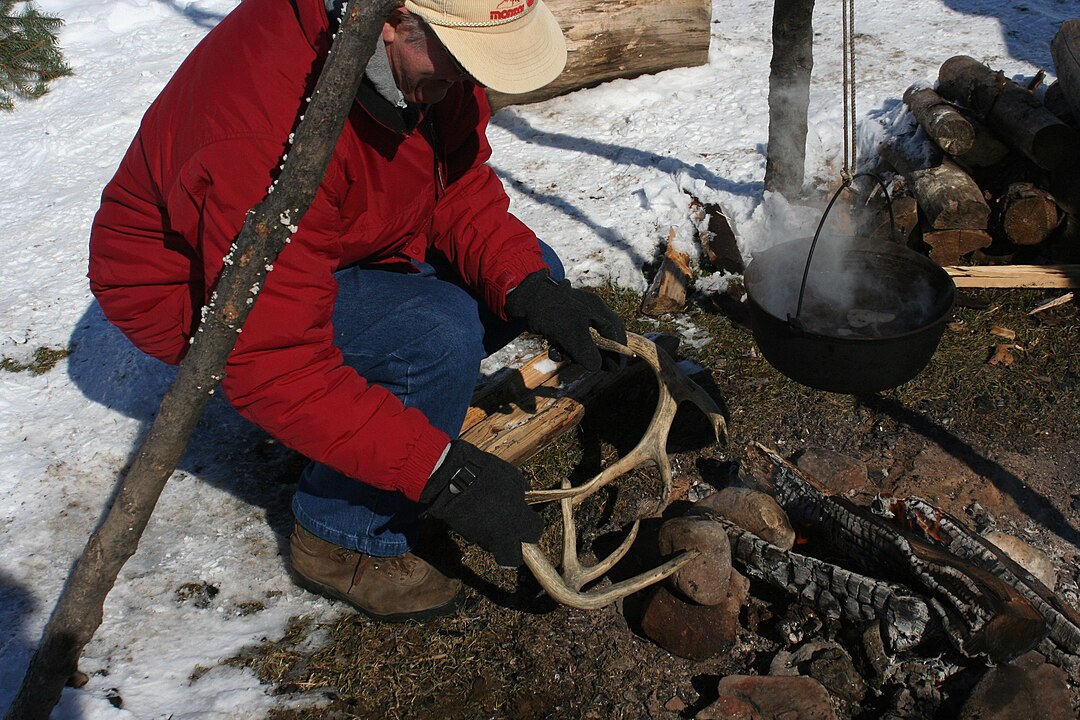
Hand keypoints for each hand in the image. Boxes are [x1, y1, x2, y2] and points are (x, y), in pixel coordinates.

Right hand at [420, 441, 542, 567]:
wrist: (453, 478)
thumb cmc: (487, 475)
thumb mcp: (513, 478)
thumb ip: (521, 494)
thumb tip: (522, 500)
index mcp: (520, 521)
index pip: (535, 533)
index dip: (532, 525)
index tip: (529, 518)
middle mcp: (503, 536)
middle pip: (513, 559)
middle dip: (514, 552)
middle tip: (513, 536)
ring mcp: (483, 538)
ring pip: (493, 547)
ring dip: (495, 537)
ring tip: (491, 518)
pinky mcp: (467, 536)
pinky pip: (478, 537)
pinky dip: (480, 529)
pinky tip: (477, 514)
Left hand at [505, 271, 627, 371]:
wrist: (520, 296)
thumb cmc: (548, 310)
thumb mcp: (570, 334)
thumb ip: (586, 352)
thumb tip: (597, 367)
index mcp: (596, 309)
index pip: (616, 332)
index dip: (618, 352)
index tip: (615, 369)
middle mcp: (589, 310)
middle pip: (601, 338)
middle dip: (594, 355)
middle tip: (593, 367)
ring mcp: (575, 315)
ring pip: (583, 341)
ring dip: (574, 353)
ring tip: (562, 354)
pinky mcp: (562, 320)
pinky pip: (569, 339)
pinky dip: (563, 347)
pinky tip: (554, 350)